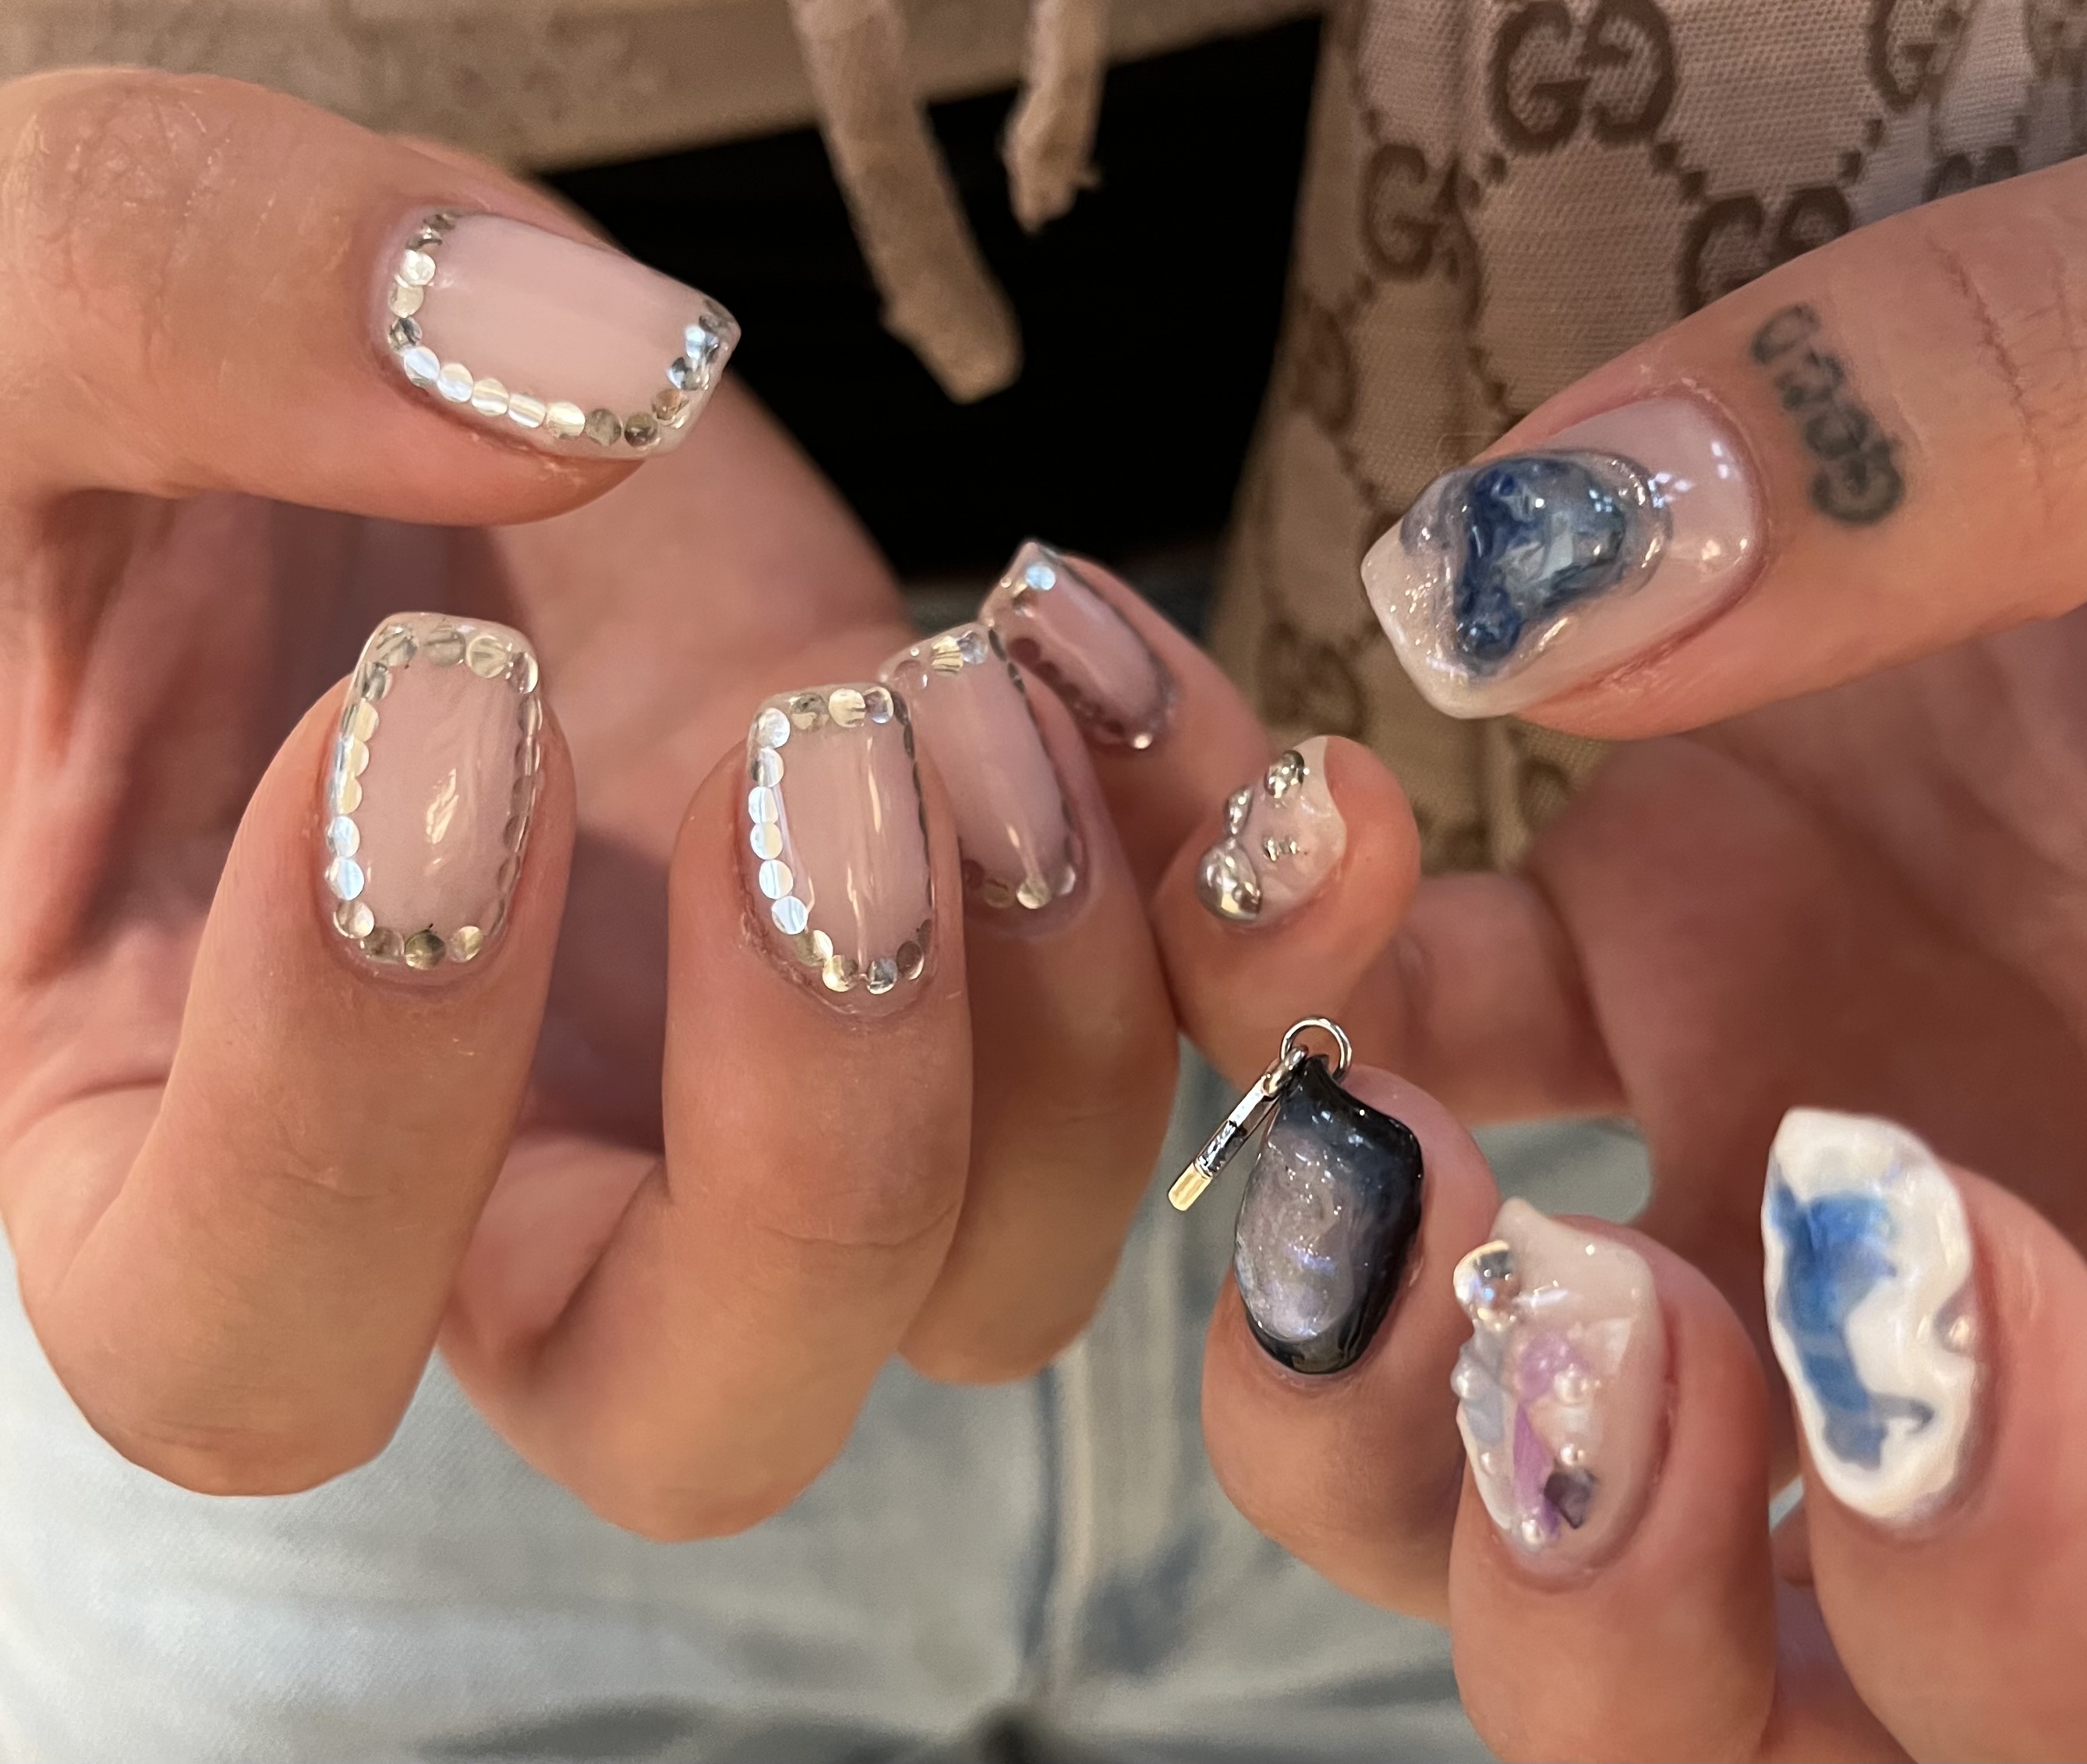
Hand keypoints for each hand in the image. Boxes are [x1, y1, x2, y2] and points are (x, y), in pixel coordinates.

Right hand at [0, 70, 1200, 1536]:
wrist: (368, 362)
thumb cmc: (123, 392)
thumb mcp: (35, 306)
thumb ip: (193, 319)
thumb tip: (569, 392)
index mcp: (164, 1125)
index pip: (253, 1338)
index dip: (360, 1103)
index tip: (429, 715)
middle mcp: (498, 1179)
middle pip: (706, 1414)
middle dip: (818, 1141)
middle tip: (807, 772)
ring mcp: (758, 1075)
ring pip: (992, 1272)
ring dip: (1052, 1005)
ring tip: (956, 678)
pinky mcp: (957, 932)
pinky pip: (1168, 1042)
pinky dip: (1215, 895)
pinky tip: (1107, 660)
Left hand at [1151, 29, 2086, 1758]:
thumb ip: (2040, 431)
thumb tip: (1553, 582)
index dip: (2041, 1620)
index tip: (1892, 1249)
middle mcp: (2073, 1306)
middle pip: (1796, 1712)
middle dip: (1620, 1614)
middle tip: (1570, 1334)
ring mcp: (1810, 1166)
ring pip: (1523, 1472)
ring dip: (1383, 1395)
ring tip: (1354, 1145)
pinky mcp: (1639, 981)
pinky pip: (1402, 1087)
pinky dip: (1276, 1014)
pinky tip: (1248, 821)